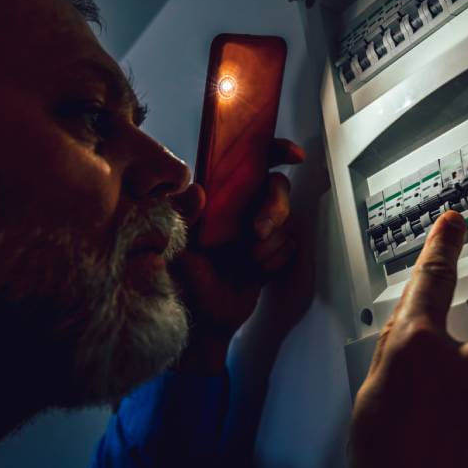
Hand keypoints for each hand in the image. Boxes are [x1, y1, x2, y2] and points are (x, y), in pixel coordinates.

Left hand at [169, 138, 304, 373]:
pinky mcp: (272, 251)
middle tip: (258, 232)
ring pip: (286, 220)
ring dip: (271, 242)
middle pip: (277, 188)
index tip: (293, 156)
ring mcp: (259, 228)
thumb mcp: (174, 245)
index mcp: (218, 194)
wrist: (202, 318)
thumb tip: (198, 191)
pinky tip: (256, 271)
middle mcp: (241, 206)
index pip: (247, 159)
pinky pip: (289, 246)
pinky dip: (275, 260)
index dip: (274, 149)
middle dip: (275, 208)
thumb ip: (183, 216)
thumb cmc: (181, 279)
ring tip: (249, 262)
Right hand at [348, 211, 467, 467]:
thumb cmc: (382, 462)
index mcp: (414, 343)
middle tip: (425, 415)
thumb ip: (396, 353)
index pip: (432, 278)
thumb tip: (410, 337)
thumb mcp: (371, 395)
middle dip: (447, 375)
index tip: (454, 223)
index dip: (443, 245)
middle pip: (459, 347)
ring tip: (446, 439)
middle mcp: (461, 356)